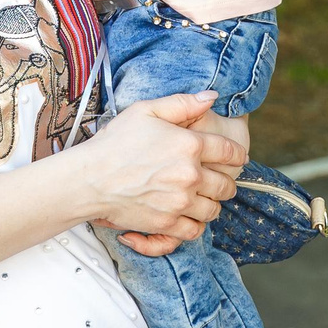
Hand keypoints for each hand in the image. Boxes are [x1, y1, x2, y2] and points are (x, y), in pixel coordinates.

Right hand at [111, 109, 250, 255]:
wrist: (89, 179)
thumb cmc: (114, 142)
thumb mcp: (146, 110)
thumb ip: (183, 103)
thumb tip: (212, 96)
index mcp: (189, 145)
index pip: (229, 151)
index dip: (237, 154)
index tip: (238, 157)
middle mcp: (190, 175)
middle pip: (226, 184)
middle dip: (226, 181)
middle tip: (221, 180)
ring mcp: (180, 202)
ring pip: (214, 209)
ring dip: (213, 203)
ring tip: (205, 198)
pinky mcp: (167, 223)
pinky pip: (195, 230)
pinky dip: (196, 224)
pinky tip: (190, 216)